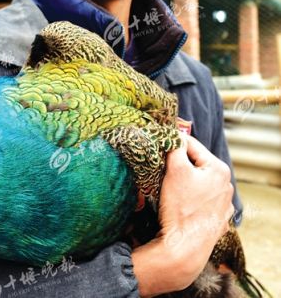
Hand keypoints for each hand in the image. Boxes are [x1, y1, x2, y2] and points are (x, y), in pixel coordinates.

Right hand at [133, 135, 234, 295]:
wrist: (184, 248)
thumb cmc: (180, 207)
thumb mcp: (174, 169)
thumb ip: (175, 147)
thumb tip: (173, 136)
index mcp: (219, 169)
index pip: (191, 145)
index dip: (172, 143)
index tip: (158, 145)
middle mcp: (226, 185)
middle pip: (196, 164)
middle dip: (179, 164)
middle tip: (162, 168)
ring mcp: (223, 204)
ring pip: (199, 182)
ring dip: (185, 181)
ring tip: (169, 187)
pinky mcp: (217, 220)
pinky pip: (201, 200)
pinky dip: (191, 198)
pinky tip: (180, 204)